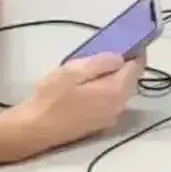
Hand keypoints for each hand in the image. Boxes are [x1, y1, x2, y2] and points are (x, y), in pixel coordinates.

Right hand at [17, 52, 144, 149]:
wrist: (33, 130)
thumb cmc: (51, 97)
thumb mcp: (73, 71)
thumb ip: (100, 62)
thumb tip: (120, 58)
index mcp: (116, 91)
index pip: (137, 67)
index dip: (136, 52)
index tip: (128, 41)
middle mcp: (119, 106)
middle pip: (130, 80)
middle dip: (124, 65)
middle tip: (106, 51)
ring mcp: (110, 118)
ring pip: (120, 92)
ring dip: (113, 78)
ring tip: (93, 68)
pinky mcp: (99, 125)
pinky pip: (110, 102)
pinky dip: (105, 91)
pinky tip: (88, 87)